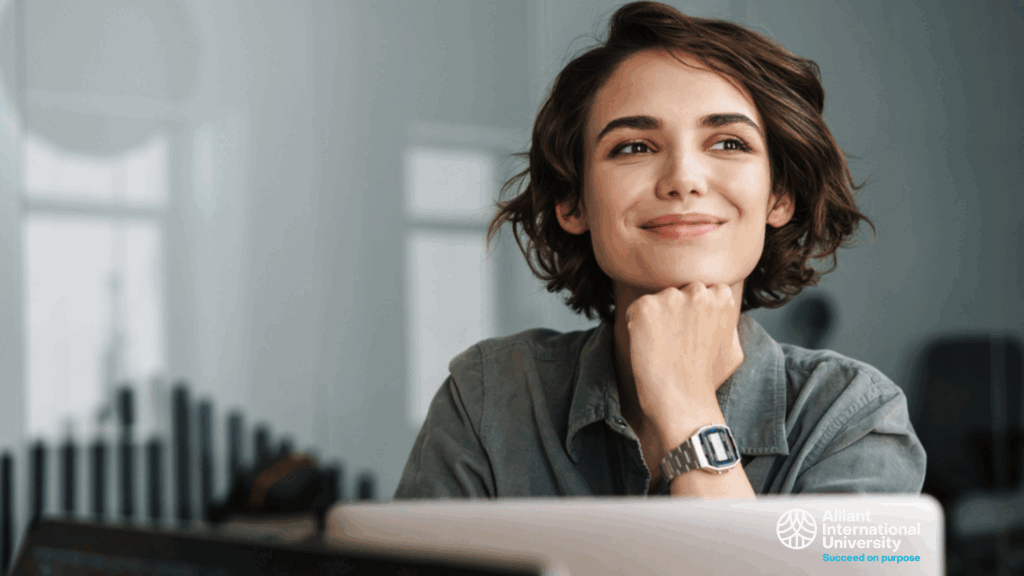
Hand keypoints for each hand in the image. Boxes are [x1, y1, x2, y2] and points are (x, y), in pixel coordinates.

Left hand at [624, 283, 743, 439]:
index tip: (690, 333)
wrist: (682, 400)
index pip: (700, 290)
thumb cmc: (707, 380)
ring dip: (654, 319)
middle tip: (673, 341)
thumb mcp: (734, 350)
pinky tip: (647, 347)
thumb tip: (722, 313)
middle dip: (673, 310)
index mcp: (721, 296)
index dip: (692, 313)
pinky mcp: (645, 307)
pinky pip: (634, 310)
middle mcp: (697, 291)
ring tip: (661, 348)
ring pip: (656, 301)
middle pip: (677, 291)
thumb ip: (729, 325)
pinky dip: (635, 326)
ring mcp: (670, 297)